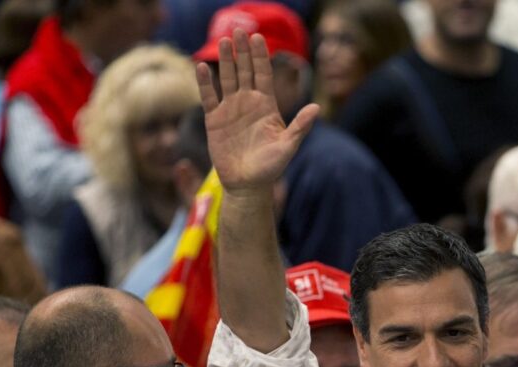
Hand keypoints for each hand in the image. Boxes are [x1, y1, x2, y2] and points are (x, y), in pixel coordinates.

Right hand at [197, 29, 317, 195]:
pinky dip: (205, 83)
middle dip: (242, 51)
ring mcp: (231, 110)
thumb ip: (300, 126)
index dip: (261, 56)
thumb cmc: (271, 167)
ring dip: (224, 61)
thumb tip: (317, 107)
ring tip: (223, 42)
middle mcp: (248, 103)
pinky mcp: (215, 121)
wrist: (248, 184)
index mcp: (266, 105)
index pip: (263, 74)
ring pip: (227, 79)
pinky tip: (201, 67)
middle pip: (244, 70)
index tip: (258, 37)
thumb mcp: (288, 146)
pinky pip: (209, 98)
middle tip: (239, 30)